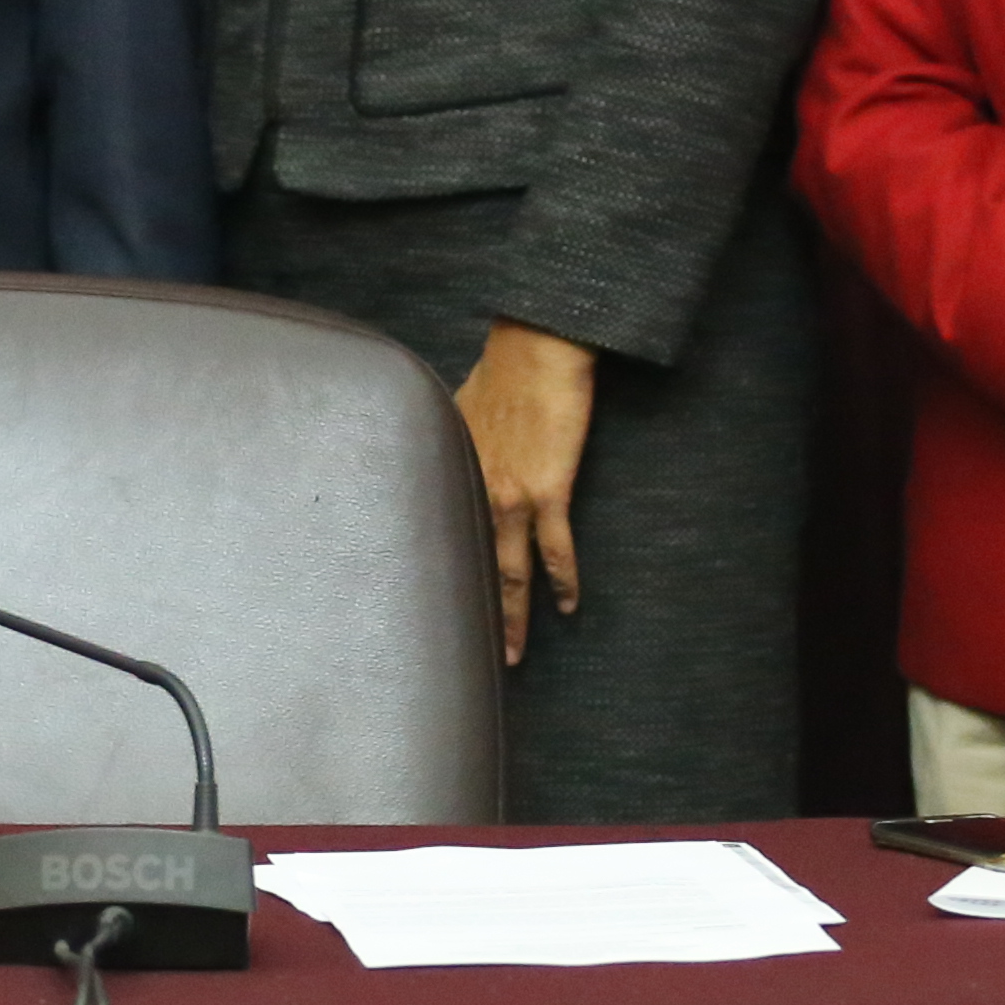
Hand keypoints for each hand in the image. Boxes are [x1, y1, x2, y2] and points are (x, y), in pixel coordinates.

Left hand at [453, 320, 599, 665]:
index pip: (443, 537)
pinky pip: (557, 551)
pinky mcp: (550, 492)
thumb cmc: (504, 369)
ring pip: (511, 571)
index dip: (441, 573)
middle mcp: (476, 492)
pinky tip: (569, 605)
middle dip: (473, 613)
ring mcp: (512, 497)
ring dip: (513, 615)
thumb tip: (454, 448)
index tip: (435, 605)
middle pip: (474, 565)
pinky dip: (563, 581)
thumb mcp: (462, 408)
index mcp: (454, 472)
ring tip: (513, 653)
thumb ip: (459, 439)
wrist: (539, 350)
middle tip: (469, 654)